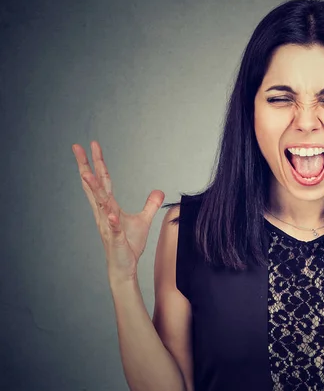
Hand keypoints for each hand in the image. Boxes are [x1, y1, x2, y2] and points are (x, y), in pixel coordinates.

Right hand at [72, 141, 164, 283]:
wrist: (124, 267)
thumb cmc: (129, 245)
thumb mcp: (143, 221)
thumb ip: (150, 204)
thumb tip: (158, 191)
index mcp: (109, 207)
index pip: (103, 181)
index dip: (98, 162)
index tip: (92, 145)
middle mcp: (104, 213)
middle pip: (94, 186)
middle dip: (86, 166)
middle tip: (76, 147)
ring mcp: (107, 226)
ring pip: (99, 204)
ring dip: (93, 189)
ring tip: (87, 173)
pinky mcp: (115, 239)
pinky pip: (113, 229)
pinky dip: (112, 221)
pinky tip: (111, 214)